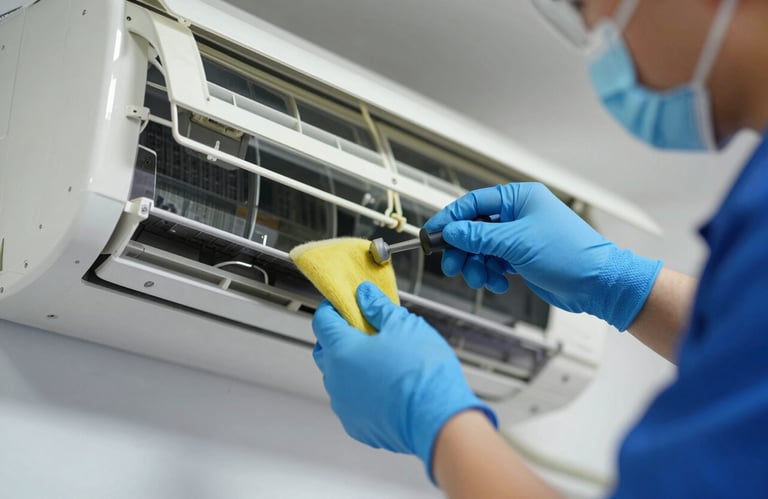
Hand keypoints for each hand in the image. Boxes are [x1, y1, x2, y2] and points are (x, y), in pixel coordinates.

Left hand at [312, 282, 495, 480]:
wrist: (437, 418)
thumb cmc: (422, 372)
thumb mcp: (403, 325)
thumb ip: (378, 307)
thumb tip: (365, 296)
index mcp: (342, 350)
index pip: (322, 322)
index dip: (333, 309)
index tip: (345, 304)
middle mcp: (336, 379)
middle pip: (325, 350)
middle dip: (338, 337)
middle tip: (364, 329)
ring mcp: (344, 405)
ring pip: (338, 378)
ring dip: (350, 366)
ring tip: (380, 360)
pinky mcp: (357, 425)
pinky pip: (351, 401)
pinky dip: (361, 391)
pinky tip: (385, 386)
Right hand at [424, 183, 661, 330]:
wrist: (598, 284)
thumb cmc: (570, 254)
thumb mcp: (516, 242)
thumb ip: (478, 236)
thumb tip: (451, 230)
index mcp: (520, 198)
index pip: (474, 203)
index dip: (450, 219)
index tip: (432, 233)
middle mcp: (519, 214)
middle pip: (474, 228)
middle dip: (462, 248)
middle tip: (452, 265)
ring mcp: (520, 237)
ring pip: (481, 248)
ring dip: (476, 265)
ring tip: (480, 278)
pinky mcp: (522, 257)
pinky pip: (494, 262)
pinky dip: (490, 274)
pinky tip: (497, 282)